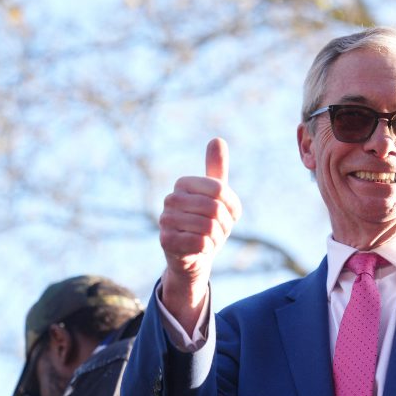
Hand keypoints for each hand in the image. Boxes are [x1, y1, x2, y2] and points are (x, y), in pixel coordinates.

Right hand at [158, 138, 241, 332]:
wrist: (192, 256)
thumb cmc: (206, 222)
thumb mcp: (216, 196)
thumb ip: (216, 169)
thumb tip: (217, 139)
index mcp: (183, 183)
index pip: (219, 189)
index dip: (231, 206)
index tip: (226, 215)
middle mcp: (170, 199)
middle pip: (214, 208)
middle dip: (224, 225)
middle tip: (219, 231)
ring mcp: (165, 219)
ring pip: (208, 226)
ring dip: (217, 238)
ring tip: (209, 239)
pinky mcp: (166, 240)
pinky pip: (200, 242)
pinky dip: (208, 248)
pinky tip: (201, 249)